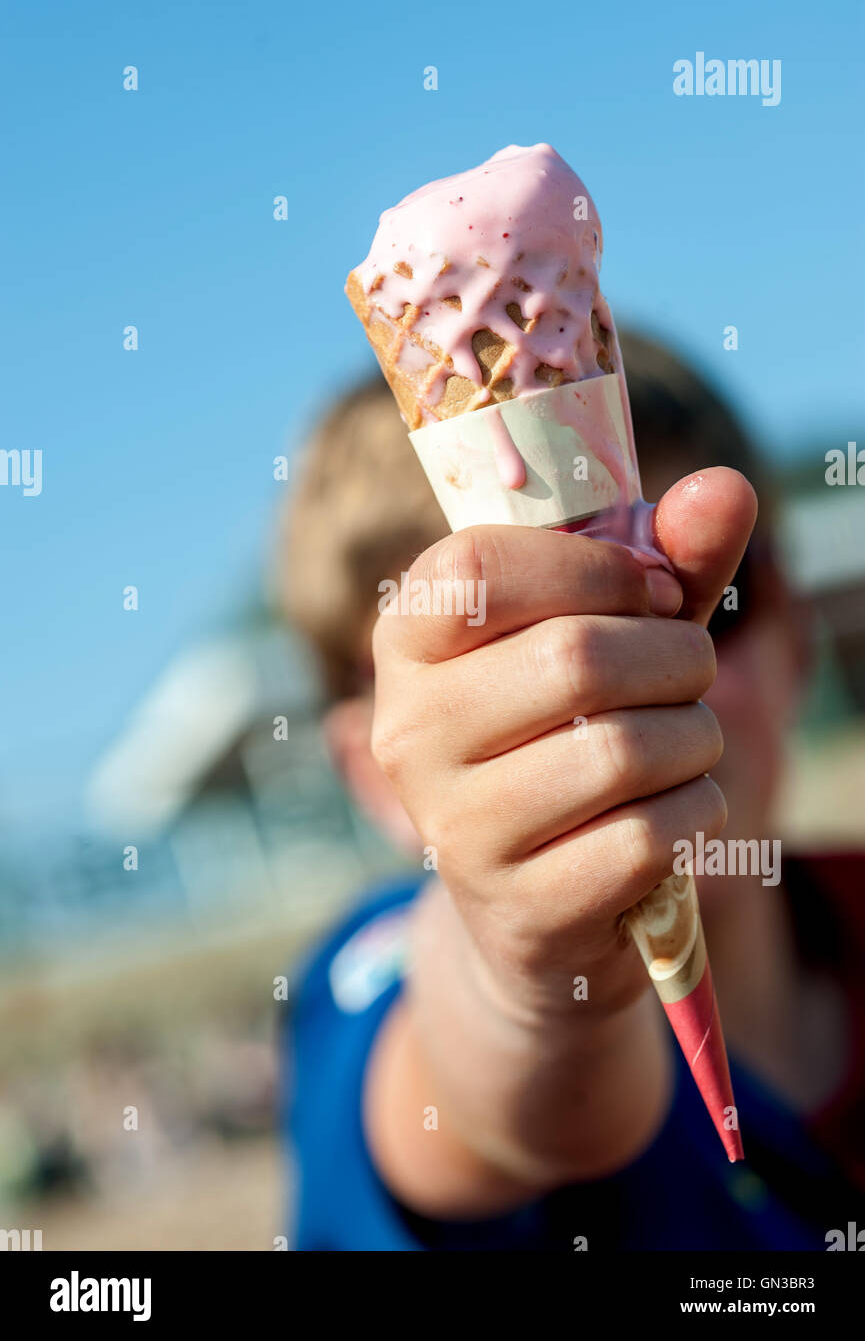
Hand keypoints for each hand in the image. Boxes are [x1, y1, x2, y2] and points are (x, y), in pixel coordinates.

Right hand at [371, 468, 756, 1019]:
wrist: (538, 904)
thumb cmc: (573, 734)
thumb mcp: (610, 637)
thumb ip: (665, 560)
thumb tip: (727, 487)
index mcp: (407, 641)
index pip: (479, 565)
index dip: (596, 567)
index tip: (652, 593)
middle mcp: (409, 732)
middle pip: (575, 657)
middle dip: (677, 656)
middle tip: (689, 671)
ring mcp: (454, 827)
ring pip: (623, 750)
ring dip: (695, 738)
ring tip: (683, 744)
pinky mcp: (518, 907)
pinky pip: (648, 835)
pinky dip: (696, 813)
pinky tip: (674, 813)